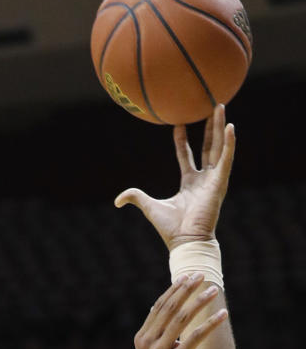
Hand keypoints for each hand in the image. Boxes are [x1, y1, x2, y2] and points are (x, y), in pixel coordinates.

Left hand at [114, 104, 235, 247]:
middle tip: (211, 107)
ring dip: (220, 127)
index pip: (187, 156)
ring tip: (221, 107)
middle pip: (207, 147)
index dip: (183, 140)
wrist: (185, 241)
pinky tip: (231, 128)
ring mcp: (213, 180)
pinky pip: (226, 159)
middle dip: (209, 127)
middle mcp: (203, 179)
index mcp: (189, 183)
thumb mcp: (149, 207)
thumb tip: (117, 200)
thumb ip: (135, 197)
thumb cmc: (170, 228)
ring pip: (218, 147)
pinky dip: (229, 144)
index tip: (180, 123)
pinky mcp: (220, 183)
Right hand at [130, 274, 228, 348]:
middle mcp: (148, 343)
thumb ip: (157, 334)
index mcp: (141, 339)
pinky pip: (195, 337)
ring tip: (213, 290)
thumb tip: (161, 310)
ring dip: (200, 302)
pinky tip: (222, 315)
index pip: (159, 307)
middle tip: (201, 275)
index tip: (188, 276)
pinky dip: (210, 324)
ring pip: (182, 319)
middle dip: (187, 289)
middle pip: (170, 308)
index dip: (174, 290)